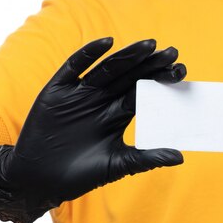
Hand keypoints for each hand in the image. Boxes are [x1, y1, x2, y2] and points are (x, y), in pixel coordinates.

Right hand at [0, 37, 186, 222]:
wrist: (40, 180)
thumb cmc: (81, 174)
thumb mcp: (118, 165)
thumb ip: (147, 159)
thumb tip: (181, 157)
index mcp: (118, 113)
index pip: (143, 91)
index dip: (161, 80)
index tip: (182, 71)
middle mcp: (102, 99)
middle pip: (130, 76)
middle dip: (151, 64)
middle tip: (173, 53)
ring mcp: (80, 93)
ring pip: (108, 69)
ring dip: (128, 56)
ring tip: (150, 45)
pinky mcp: (58, 90)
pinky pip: (74, 67)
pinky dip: (88, 54)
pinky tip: (107, 43)